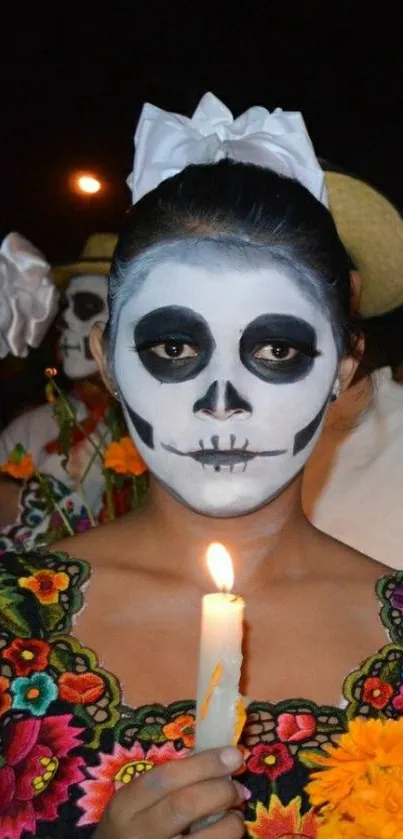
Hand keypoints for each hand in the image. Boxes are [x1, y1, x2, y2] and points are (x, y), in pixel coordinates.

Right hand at [93, 746, 245, 838]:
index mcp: (127, 804)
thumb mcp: (134, 805)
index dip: (205, 764)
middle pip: (186, 804)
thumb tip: (218, 763)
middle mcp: (138, 833)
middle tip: (237, 789)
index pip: (168, 776)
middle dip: (220, 791)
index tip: (233, 755)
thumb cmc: (130, 830)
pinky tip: (226, 835)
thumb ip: (166, 785)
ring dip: (230, 824)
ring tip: (235, 817)